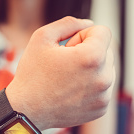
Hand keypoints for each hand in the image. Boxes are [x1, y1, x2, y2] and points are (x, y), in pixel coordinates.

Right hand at [6, 16, 114, 130]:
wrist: (26, 110)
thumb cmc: (32, 73)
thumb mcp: (42, 37)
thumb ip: (69, 24)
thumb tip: (89, 24)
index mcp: (92, 57)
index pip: (103, 32)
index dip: (82, 35)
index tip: (67, 48)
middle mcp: (104, 78)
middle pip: (107, 50)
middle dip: (87, 52)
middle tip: (64, 64)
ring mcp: (104, 96)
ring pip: (106, 70)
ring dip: (90, 69)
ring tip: (67, 78)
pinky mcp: (101, 108)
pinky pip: (103, 88)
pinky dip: (90, 86)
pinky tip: (70, 91)